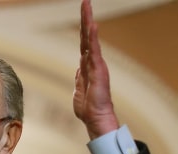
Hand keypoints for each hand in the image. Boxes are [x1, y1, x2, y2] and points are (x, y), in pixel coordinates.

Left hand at [73, 0, 119, 138]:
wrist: (96, 118)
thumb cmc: (88, 108)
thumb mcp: (79, 90)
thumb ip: (79, 78)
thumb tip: (79, 69)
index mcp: (86, 66)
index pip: (84, 43)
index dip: (83, 29)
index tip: (83, 14)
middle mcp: (92, 62)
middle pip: (87, 36)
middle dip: (86, 18)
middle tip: (85, 1)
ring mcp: (96, 65)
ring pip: (90, 39)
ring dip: (88, 22)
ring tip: (86, 6)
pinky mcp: (98, 70)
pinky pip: (94, 50)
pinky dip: (93, 37)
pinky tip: (92, 25)